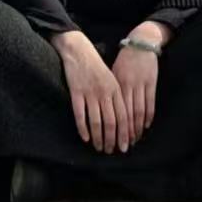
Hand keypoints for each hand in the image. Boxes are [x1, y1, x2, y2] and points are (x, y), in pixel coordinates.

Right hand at [51, 30, 130, 153]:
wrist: (79, 50)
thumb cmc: (96, 67)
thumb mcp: (111, 79)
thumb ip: (116, 97)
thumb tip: (122, 121)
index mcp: (116, 89)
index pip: (124, 116)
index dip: (125, 134)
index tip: (125, 146)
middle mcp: (105, 92)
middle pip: (111, 122)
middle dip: (112, 140)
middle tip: (111, 151)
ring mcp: (90, 92)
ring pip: (96, 121)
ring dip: (98, 138)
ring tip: (98, 147)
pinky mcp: (76, 92)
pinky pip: (80, 115)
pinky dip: (83, 128)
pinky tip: (85, 138)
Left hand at [113, 22, 170, 143]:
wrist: (141, 42)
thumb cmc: (125, 59)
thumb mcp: (113, 72)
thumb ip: (111, 89)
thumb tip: (105, 109)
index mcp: (116, 84)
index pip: (114, 110)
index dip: (113, 126)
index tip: (111, 139)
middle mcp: (127, 85)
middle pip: (126, 114)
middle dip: (125, 132)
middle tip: (123, 146)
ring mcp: (141, 84)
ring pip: (138, 111)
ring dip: (137, 128)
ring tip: (135, 139)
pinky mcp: (151, 82)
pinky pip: (150, 103)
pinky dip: (148, 116)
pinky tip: (146, 126)